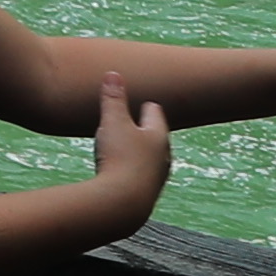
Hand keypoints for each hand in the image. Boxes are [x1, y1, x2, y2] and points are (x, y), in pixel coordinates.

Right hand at [90, 72, 174, 222]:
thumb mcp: (113, 122)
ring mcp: (156, 176)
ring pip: (151, 157)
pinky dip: (134, 168)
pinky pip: (142, 174)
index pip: (155, 114)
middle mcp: (163, 156)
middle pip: (156, 136)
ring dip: (141, 151)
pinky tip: (123, 171)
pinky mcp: (147, 192)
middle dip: (146, 129)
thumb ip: (113, 98)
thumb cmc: (121, 157)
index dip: (147, 106)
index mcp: (158, 136)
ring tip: (130, 147)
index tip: (145, 102)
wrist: (125, 201)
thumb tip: (113, 74)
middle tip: (138, 122)